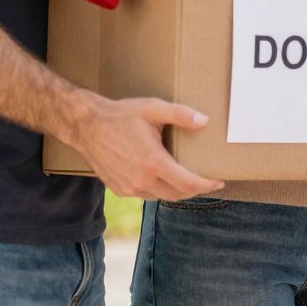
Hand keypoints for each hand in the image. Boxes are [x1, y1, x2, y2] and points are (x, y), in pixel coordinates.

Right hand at [67, 94, 221, 200]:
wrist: (86, 126)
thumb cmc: (121, 116)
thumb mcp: (153, 109)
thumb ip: (181, 114)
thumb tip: (205, 121)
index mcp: (152, 162)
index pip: (188, 183)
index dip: (207, 185)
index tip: (220, 181)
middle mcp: (140, 180)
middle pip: (177, 194)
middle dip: (196, 190)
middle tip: (209, 181)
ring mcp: (128, 187)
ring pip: (161, 196)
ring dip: (178, 191)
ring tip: (190, 180)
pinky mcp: (118, 189)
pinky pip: (145, 195)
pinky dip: (159, 190)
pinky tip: (165, 179)